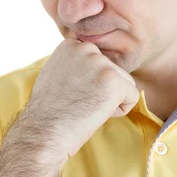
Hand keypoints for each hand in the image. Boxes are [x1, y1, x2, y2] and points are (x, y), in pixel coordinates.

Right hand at [26, 38, 139, 159]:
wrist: (44, 131)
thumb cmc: (49, 111)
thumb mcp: (55, 73)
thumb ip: (74, 63)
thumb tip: (90, 67)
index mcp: (71, 45)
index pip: (98, 62)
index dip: (88, 83)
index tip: (70, 93)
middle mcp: (86, 48)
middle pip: (112, 71)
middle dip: (101, 90)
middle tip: (78, 102)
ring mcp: (101, 63)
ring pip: (124, 83)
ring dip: (109, 100)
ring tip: (86, 108)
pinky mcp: (114, 81)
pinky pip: (132, 97)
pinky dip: (119, 111)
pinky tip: (96, 114)